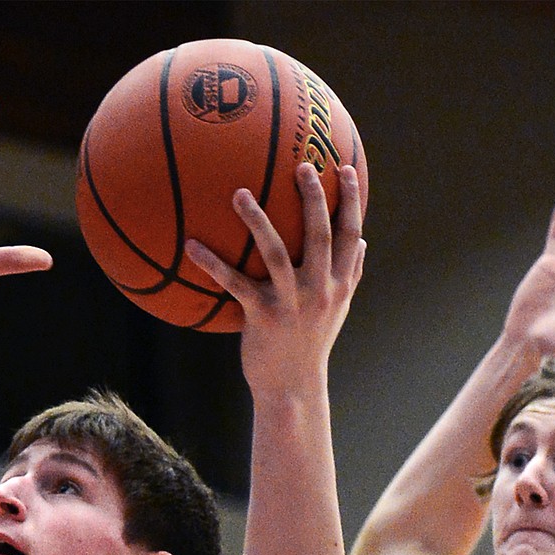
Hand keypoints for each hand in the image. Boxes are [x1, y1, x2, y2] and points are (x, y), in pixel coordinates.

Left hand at [185, 163, 365, 393]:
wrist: (292, 388)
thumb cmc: (312, 344)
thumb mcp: (337, 310)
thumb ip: (351, 275)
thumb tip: (362, 241)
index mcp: (338, 285)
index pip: (350, 235)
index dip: (350, 201)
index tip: (345, 168)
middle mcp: (319, 291)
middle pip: (319, 235)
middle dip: (313, 198)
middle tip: (302, 165)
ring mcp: (291, 304)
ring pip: (275, 254)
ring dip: (257, 221)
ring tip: (239, 193)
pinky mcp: (262, 317)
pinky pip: (235, 284)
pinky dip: (212, 264)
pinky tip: (191, 245)